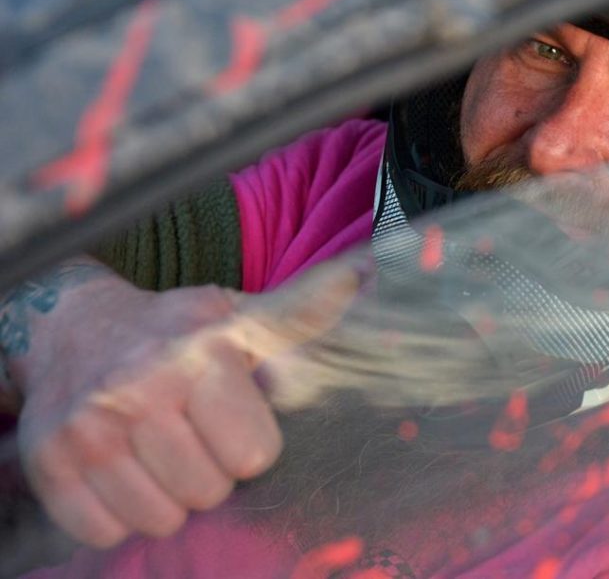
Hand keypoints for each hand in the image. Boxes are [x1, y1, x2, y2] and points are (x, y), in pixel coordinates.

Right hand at [15, 264, 356, 548]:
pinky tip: (123, 470)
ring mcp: (87, 427)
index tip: (233, 419)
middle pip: (209, 492)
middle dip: (211, 472)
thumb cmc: (179, 329)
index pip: (254, 455)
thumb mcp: (244, 316)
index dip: (250, 445)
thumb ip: (303, 312)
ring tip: (160, 451)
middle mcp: (139, 387)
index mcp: (200, 354)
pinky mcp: (48, 460)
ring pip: (159, 518)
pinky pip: (104, 531)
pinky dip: (119, 513)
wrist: (76, 328)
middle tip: (193, 435)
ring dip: (168, 496)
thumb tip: (365, 273)